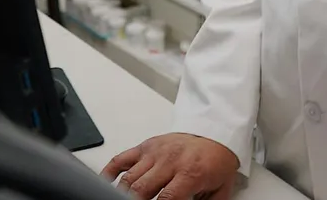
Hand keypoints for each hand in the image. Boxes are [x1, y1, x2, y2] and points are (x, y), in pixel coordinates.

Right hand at [102, 133, 238, 199]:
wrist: (216, 133)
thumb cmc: (216, 162)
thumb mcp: (219, 190)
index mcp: (191, 172)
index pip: (167, 199)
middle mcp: (170, 160)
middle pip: (142, 189)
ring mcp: (155, 152)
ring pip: (129, 177)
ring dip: (123, 193)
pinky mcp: (146, 146)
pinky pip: (121, 158)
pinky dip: (109, 172)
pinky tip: (106, 183)